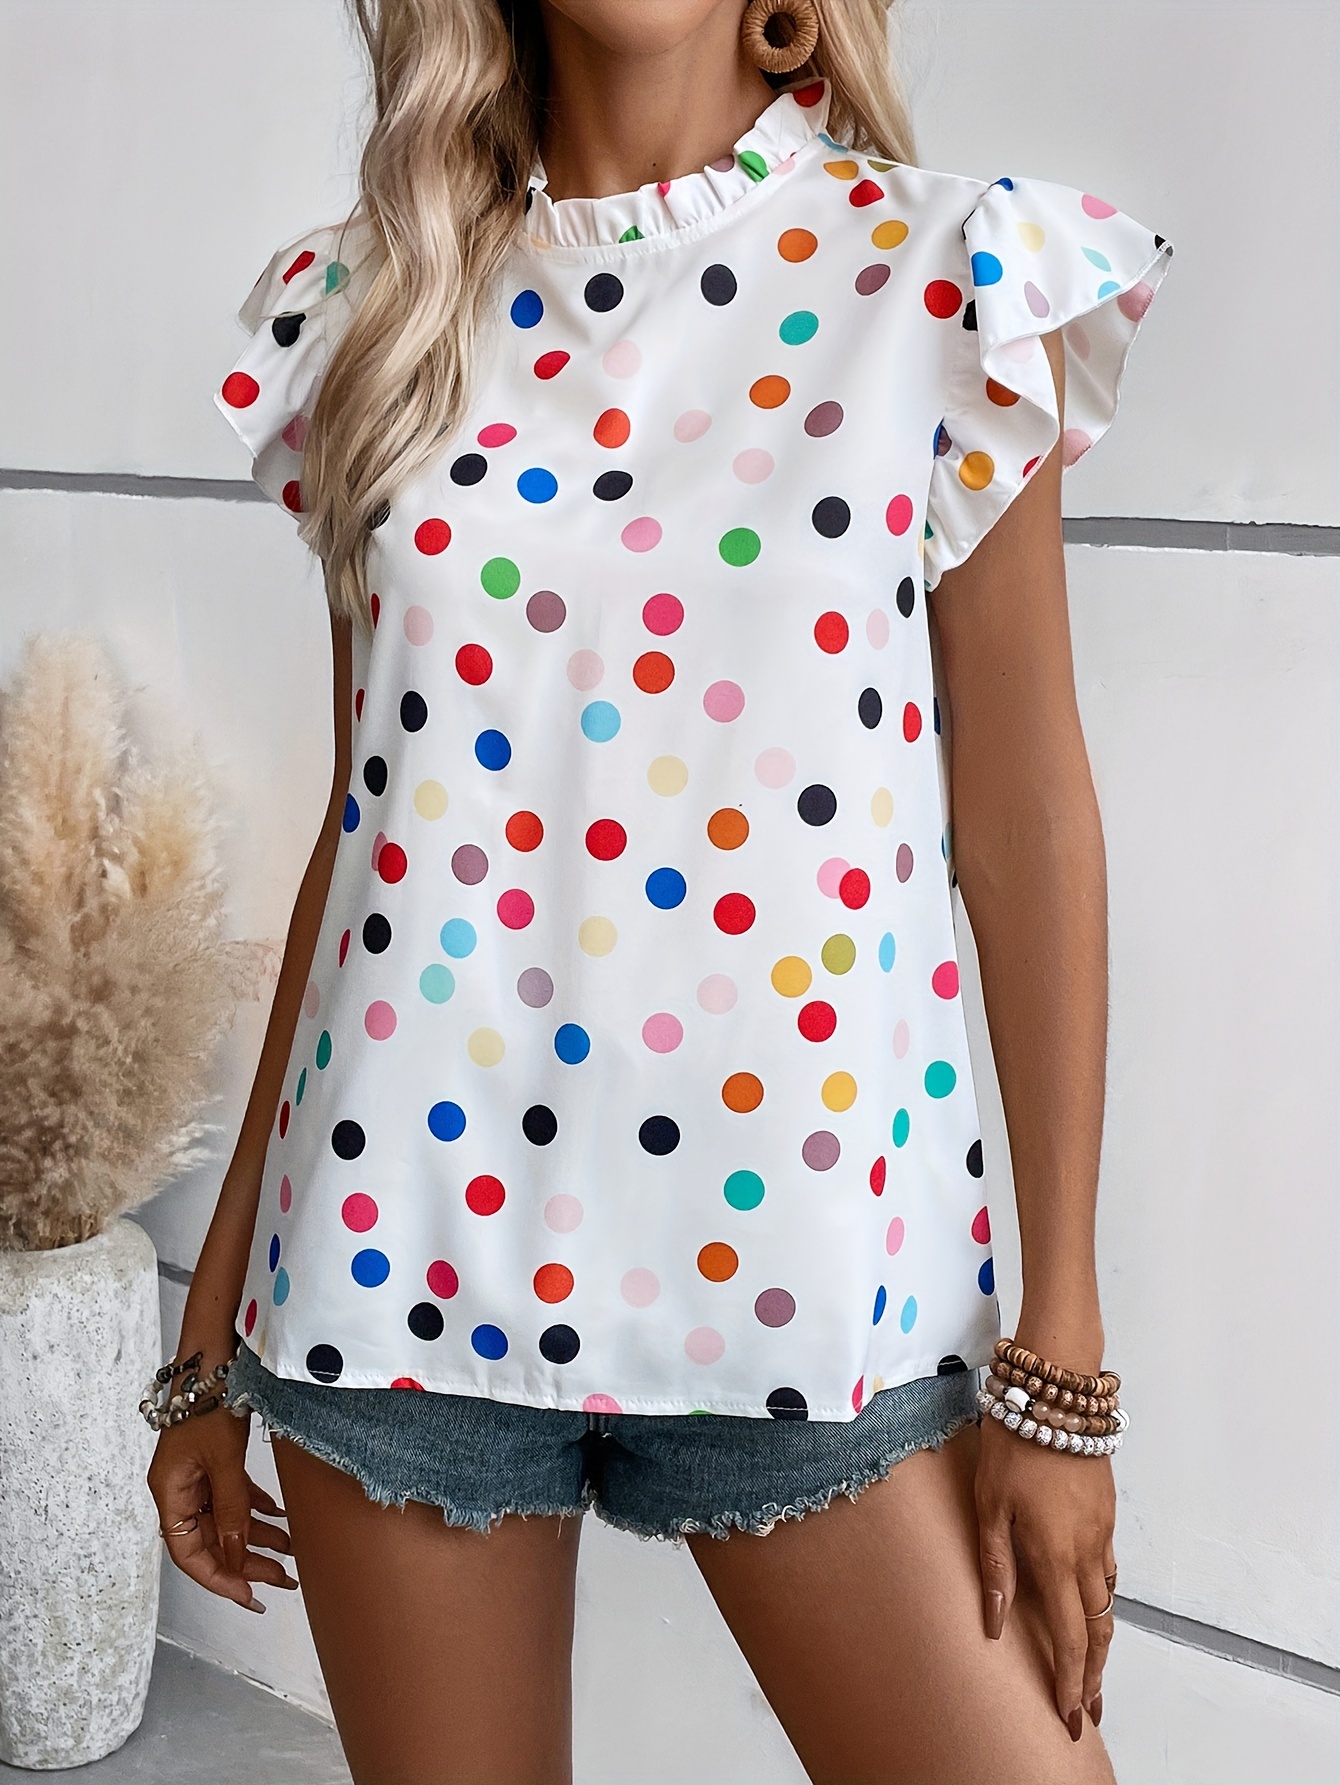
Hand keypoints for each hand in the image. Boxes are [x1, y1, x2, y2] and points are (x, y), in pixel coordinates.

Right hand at [147, 1402, 297, 1611]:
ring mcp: (197, 1476)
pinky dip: (255, 1507)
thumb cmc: (209, 1403)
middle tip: (282, 1580)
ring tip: (292, 1551)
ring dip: (257, 1536)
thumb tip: (237, 1556)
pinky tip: (280, 1516)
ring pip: (227, 1519)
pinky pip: (234, 1495)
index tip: (250, 1595)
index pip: (189, 1554)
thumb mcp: (224, 1461)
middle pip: (211, 1541)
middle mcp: (180, 1490)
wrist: (212, 1357)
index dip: (219, 1578)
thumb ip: (232, 1508)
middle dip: (246, 1562)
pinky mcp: (214, 1461)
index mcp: (170, 1494)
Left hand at [974, 1415, 1115, 1738]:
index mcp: (1055, 1555)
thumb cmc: (1014, 1445)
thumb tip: (997, 1624)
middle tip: (1086, 1708)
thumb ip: (995, 1566)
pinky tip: (1091, 1604)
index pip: (1070, 1636)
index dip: (1070, 1681)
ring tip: (1089, 1670)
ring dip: (1100, 1640)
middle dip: (1093, 1673)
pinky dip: (1103, 1600)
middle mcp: (1087, 1551)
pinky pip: (1109, 1569)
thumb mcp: (989, 1505)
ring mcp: (1102, 1531)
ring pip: (1108, 1601)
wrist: (1055, 1394)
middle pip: (1098, 1628)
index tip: (1069, 1715)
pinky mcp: (1106, 1513)